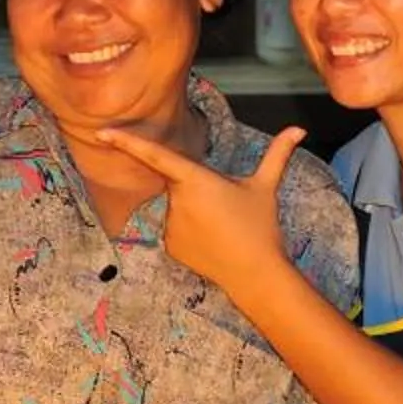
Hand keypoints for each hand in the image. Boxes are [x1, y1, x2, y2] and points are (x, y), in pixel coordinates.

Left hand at [96, 124, 302, 297]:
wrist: (254, 274)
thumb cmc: (260, 226)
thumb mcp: (265, 187)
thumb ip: (278, 154)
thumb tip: (299, 129)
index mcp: (196, 179)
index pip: (156, 155)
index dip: (127, 141)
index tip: (103, 132)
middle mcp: (177, 200)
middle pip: (179, 183)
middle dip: (197, 188)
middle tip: (225, 207)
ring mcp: (171, 225)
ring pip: (178, 206)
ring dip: (194, 210)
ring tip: (221, 227)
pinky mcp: (170, 245)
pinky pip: (176, 228)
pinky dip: (190, 231)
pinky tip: (211, 242)